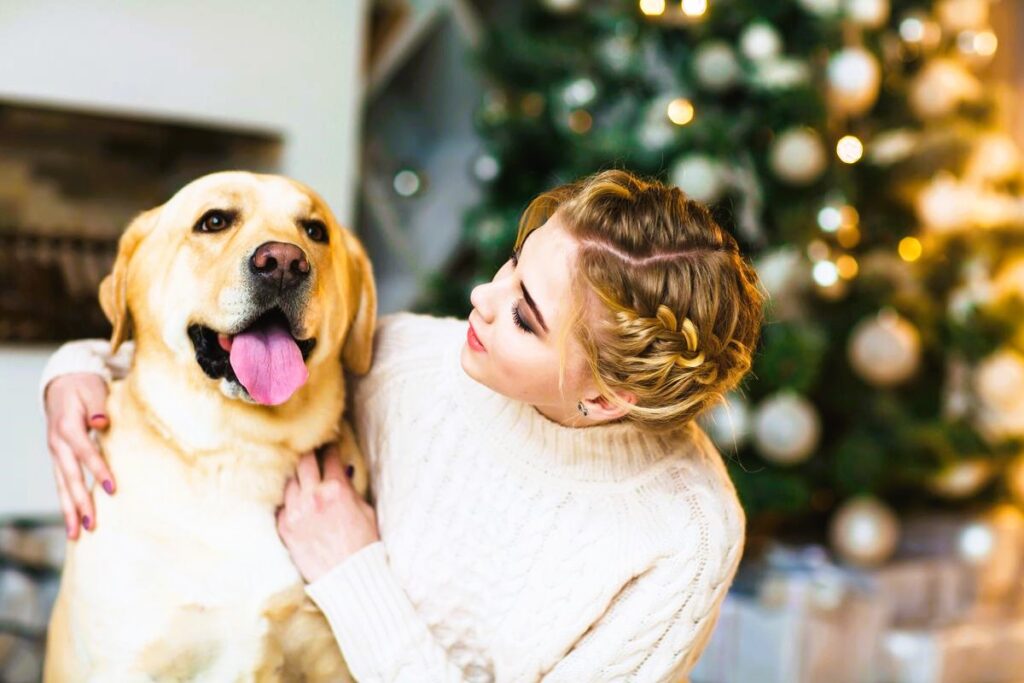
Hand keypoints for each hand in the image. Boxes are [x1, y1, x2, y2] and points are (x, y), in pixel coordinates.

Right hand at [44, 373, 115, 539]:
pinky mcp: (58, 458)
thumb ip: (99, 406)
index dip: (98, 470)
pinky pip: (61, 483)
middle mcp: (57, 444)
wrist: (62, 382)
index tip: (112, 488)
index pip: (84, 452)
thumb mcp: (93, 390)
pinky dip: (66, 502)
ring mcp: (55, 453)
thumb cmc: (83, 387)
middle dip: (80, 502)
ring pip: (61, 486)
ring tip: (78, 534)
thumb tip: (101, 422)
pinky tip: (73, 521)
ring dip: (69, 510)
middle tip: (93, 525)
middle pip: (69, 477)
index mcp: (67, 427)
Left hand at [276, 444, 378, 582]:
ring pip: (288, 481)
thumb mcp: (366, 511)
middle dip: (308, 453)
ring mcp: (294, 512)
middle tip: (310, 451)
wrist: (349, 580)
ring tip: (300, 476)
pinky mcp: (284, 528)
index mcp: (335, 489)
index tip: (330, 445)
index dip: (331, 448)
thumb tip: (342, 473)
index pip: (329, 458)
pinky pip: (281, 505)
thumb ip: (351, 489)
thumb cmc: (363, 546)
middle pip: (303, 461)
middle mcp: (312, 496)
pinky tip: (295, 500)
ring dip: (296, 477)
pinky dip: (289, 500)